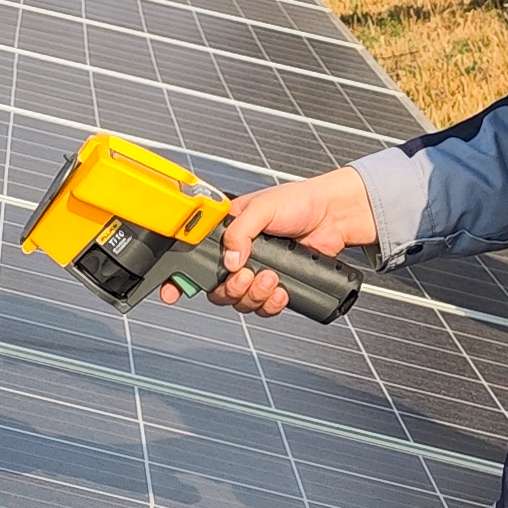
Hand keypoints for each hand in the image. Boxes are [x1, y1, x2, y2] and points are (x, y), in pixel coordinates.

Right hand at [156, 167, 375, 316]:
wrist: (336, 216)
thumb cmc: (300, 201)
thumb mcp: (262, 208)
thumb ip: (240, 233)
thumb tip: (230, 261)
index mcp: (226, 232)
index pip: (194, 257)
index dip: (180, 277)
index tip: (172, 292)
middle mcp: (238, 254)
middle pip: (216, 288)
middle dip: (230, 288)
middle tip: (247, 276)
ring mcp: (257, 271)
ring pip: (239, 301)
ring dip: (254, 295)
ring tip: (271, 278)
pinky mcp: (277, 285)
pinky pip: (263, 307)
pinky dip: (271, 304)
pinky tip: (281, 291)